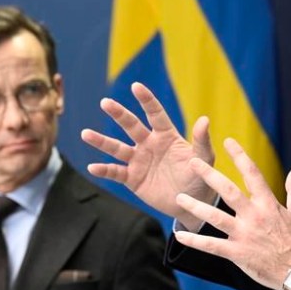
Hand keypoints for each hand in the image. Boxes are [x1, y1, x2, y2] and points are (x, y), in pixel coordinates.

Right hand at [81, 82, 215, 228]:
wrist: (191, 203)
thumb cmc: (200, 177)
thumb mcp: (204, 159)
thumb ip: (202, 141)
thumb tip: (205, 119)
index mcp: (166, 136)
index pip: (155, 114)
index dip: (146, 100)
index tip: (136, 86)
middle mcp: (149, 144)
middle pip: (131, 126)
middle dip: (119, 114)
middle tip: (106, 103)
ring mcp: (138, 161)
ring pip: (117, 148)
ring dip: (101, 141)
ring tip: (85, 133)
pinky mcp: (132, 178)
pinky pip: (115, 172)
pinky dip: (104, 170)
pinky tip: (93, 167)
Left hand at [174, 137, 290, 289]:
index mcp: (269, 204)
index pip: (252, 173)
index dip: (239, 156)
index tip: (228, 142)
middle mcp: (254, 215)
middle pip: (228, 190)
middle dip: (209, 175)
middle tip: (192, 162)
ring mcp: (244, 234)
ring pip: (214, 217)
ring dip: (195, 207)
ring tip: (179, 198)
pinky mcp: (237, 253)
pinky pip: (211, 245)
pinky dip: (194, 240)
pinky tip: (179, 235)